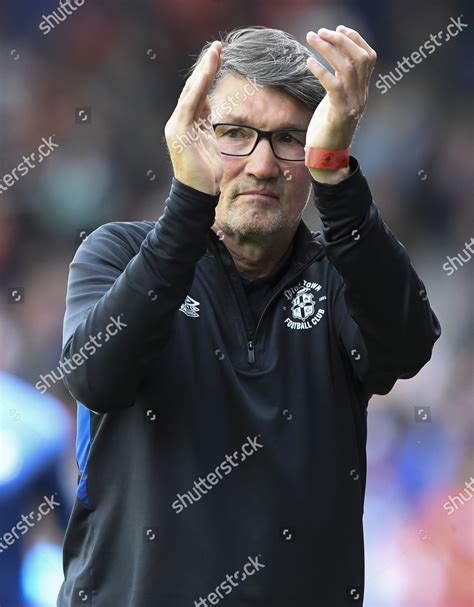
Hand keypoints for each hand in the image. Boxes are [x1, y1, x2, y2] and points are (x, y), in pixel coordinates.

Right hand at [165, 41, 223, 194]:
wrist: (198, 193)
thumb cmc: (206, 173)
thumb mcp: (209, 143)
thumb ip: (207, 125)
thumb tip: (212, 108)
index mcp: (186, 124)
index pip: (196, 94)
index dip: (206, 75)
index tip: (218, 57)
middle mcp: (178, 121)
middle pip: (193, 88)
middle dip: (205, 67)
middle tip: (218, 47)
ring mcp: (177, 125)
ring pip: (192, 91)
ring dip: (204, 70)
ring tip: (215, 52)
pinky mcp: (180, 131)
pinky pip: (191, 102)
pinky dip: (200, 85)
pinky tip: (208, 70)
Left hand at [305, 26, 376, 153]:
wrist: (326, 160)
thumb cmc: (325, 132)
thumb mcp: (334, 103)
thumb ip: (337, 86)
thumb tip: (330, 65)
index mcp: (361, 92)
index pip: (368, 58)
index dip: (356, 39)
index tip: (339, 28)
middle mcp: (361, 96)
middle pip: (360, 58)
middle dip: (341, 40)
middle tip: (321, 31)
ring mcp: (352, 105)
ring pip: (348, 68)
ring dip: (329, 49)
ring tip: (312, 39)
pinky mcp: (340, 114)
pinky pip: (333, 86)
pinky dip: (321, 70)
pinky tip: (309, 62)